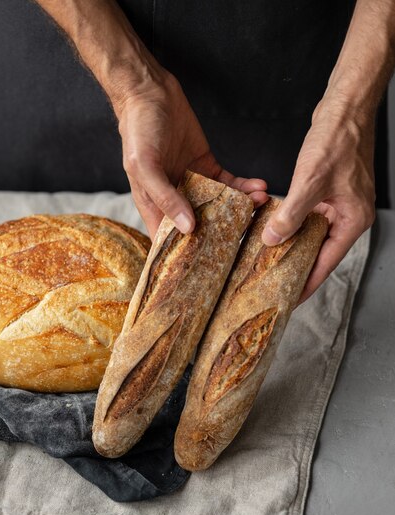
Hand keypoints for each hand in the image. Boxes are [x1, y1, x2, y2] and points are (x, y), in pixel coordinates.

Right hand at [117, 71, 267, 238]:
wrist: (151, 93)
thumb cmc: (139, 130)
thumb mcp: (145, 165)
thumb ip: (165, 197)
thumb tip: (187, 227)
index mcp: (154, 205)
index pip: (171, 238)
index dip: (189, 254)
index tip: (211, 265)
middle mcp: (175, 199)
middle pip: (202, 226)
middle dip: (226, 231)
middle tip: (250, 233)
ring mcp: (193, 184)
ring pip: (221, 205)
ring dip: (242, 207)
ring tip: (261, 202)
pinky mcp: (207, 167)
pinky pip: (229, 183)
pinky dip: (244, 187)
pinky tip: (259, 187)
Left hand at [261, 98, 375, 302]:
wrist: (345, 108)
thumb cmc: (338, 140)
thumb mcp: (311, 182)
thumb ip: (291, 215)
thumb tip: (272, 239)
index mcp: (353, 220)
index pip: (327, 262)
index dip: (308, 282)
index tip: (291, 298)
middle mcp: (349, 215)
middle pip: (321, 251)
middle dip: (298, 266)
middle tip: (276, 283)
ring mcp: (339, 203)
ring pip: (313, 234)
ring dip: (293, 244)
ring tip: (271, 262)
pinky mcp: (328, 192)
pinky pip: (309, 217)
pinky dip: (293, 224)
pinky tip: (275, 230)